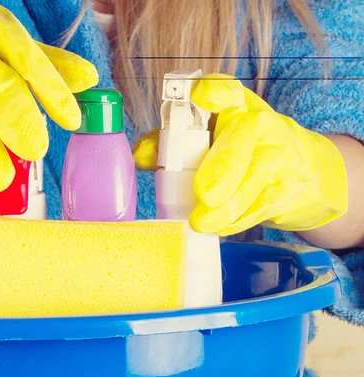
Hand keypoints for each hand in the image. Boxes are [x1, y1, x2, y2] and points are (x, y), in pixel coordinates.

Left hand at [133, 73, 346, 235]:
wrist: (296, 166)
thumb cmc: (234, 147)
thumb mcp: (204, 136)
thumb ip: (167, 144)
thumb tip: (140, 157)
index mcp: (231, 102)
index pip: (224, 89)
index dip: (212, 93)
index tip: (200, 96)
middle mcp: (257, 121)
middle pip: (240, 142)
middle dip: (222, 171)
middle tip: (203, 194)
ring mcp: (279, 153)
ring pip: (252, 181)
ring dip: (224, 208)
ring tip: (201, 222)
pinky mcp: (290, 185)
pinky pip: (259, 207)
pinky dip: (235, 221)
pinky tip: (220, 226)